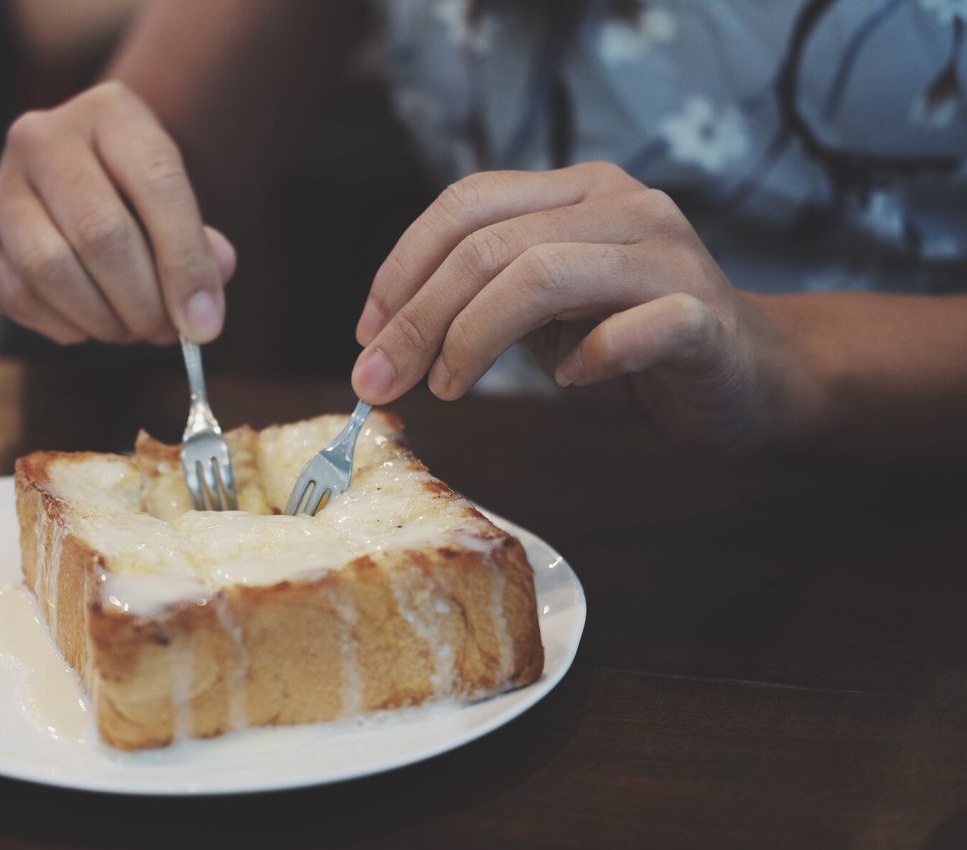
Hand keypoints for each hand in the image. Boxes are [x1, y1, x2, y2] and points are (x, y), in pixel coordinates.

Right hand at [0, 81, 236, 345]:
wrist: (80, 183)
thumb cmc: (140, 197)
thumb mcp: (178, 201)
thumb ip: (200, 248)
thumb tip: (202, 308)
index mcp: (109, 112)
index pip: (157, 184)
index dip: (186, 263)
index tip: (205, 324)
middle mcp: (42, 138)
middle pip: (99, 232)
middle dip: (143, 301)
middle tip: (168, 332)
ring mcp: (0, 190)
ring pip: (49, 269)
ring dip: (103, 319)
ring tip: (133, 329)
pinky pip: (20, 297)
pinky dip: (66, 326)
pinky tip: (92, 322)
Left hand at [350, 161, 801, 450]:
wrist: (752, 377)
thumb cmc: (633, 344)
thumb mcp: (543, 315)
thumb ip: (481, 304)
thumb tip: (384, 340)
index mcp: (574, 192)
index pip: (465, 204)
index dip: (402, 268)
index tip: (366, 333)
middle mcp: (620, 204)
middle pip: (488, 245)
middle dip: (417, 318)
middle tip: (383, 381)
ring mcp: (667, 252)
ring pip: (542, 274)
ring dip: (475, 339)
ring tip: (450, 387)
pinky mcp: (705, 313)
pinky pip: (636, 327)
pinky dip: (589, 359)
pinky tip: (572, 383)